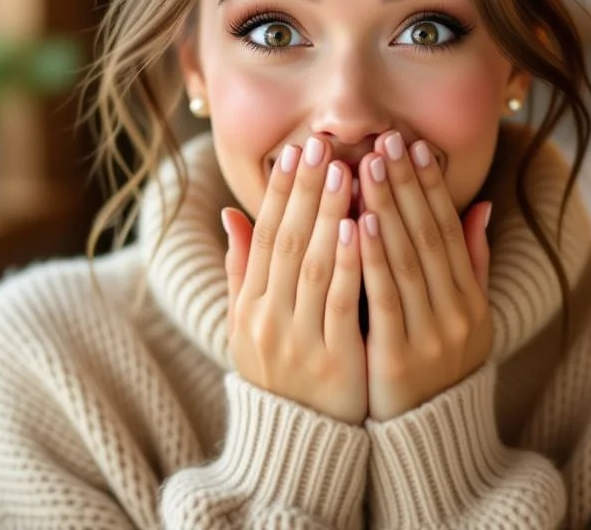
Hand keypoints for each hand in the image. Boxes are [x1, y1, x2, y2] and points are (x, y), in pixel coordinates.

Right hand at [222, 137, 368, 423]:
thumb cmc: (283, 375)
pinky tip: (357, 226)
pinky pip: (338, 303)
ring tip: (344, 171)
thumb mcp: (251, 327)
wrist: (301, 446)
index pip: (265, 237)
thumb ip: (245, 272)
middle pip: (286, 242)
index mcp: (249, 308)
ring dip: (327, 214)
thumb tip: (233, 215)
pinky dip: (346, 262)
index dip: (281, 192)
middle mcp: (266, 322)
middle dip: (305, 190)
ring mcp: (296, 342)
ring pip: (311, 266)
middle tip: (322, 144)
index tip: (296, 151)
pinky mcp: (331, 361)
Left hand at [357, 130, 493, 421]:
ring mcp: (431, 335)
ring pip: (407, 258)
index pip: (448, 230)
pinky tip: (359, 221)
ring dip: (387, 207)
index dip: (430, 187)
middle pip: (427, 236)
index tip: (414, 147)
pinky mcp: (400, 357)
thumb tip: (480, 205)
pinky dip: (373, 256)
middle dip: (405, 185)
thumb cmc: (435, 371)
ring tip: (369, 165)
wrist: (427, 443)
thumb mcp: (464, 318)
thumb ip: (471, 263)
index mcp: (469, 300)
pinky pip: (385, 297)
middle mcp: (457, 313)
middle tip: (386, 140)